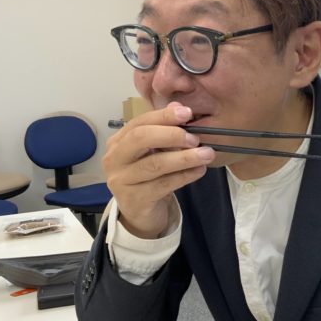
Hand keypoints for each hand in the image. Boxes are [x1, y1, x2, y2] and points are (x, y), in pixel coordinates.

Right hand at [103, 101, 214, 237]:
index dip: (163, 116)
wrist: (140, 214)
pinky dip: (184, 176)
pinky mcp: (134, 200)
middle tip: (195, 138)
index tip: (187, 113)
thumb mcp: (155, 152)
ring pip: (154, 164)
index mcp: (118, 142)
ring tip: (206, 154)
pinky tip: (199, 171)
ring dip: (184, 157)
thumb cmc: (148, 178)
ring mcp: (121, 180)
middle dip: (171, 134)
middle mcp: (114, 159)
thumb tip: (178, 106)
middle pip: (140, 139)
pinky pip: (163, 184)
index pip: (139, 123)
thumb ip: (164, 130)